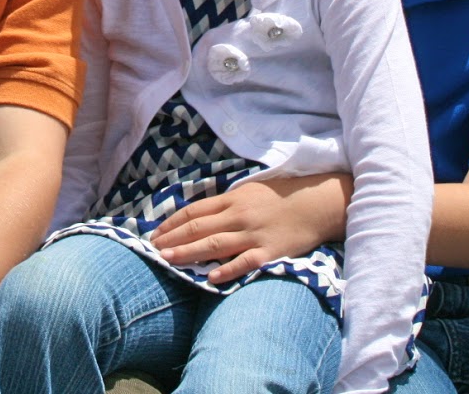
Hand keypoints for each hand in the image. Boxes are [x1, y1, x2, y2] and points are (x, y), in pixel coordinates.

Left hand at [149, 172, 350, 283]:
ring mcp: (253, 234)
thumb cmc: (281, 197)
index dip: (172, 223)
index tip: (156, 233)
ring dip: (188, 253)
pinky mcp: (269, 251)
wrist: (315, 204)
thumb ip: (226, 203)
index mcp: (232, 199)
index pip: (194, 211)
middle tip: (153, 250)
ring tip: (168, 261)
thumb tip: (200, 214)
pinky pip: (244, 262)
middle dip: (172, 240)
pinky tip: (210, 277)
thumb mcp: (249, 191)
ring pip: (214, 245)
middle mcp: (238, 215)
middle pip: (198, 228)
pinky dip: (226, 269)